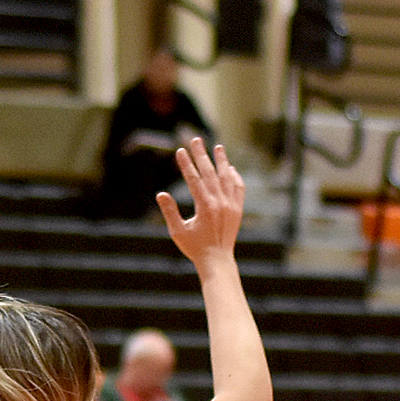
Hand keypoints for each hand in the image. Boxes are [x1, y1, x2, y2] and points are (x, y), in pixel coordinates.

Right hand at [156, 139, 243, 268]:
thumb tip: (161, 194)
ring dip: (221, 161)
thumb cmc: (195, 248)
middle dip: (201, 155)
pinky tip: (230, 168)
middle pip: (209, 172)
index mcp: (205, 207)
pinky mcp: (238, 209)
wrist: (217, 261)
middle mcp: (220, 202)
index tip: (180, 151)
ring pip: (227, 177)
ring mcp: (231, 204)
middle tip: (196, 139)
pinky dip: (234, 176)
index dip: (186, 164)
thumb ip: (170, 212)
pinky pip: (238, 187)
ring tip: (217, 147)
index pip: (194, 179)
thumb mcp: (178, 232)